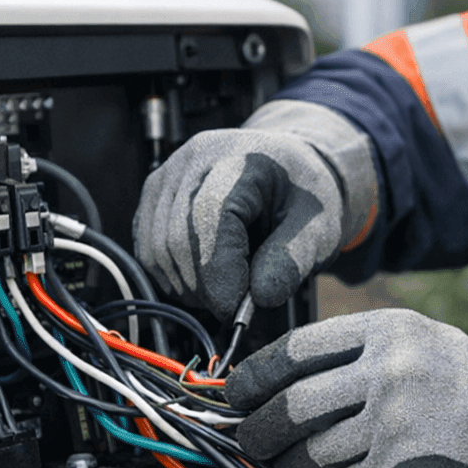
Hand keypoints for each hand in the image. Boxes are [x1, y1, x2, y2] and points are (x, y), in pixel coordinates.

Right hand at [133, 100, 375, 317]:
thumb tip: (260, 296)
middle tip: (234, 306)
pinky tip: (205, 278)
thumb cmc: (305, 196)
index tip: (236, 308)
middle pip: (177, 237)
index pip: (210, 216)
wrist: (289, 171)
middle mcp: (196, 159)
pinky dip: (173, 276)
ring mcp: (168, 175)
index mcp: (241, 159)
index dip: (219, 271)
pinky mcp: (154, 196)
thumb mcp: (320, 227)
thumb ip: (292, 260)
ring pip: (156, 249)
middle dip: (204, 287)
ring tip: (225, 289)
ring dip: (187, 286)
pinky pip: (147, 249)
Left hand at [225, 308, 467, 467]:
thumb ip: (355, 349)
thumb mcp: (416, 340)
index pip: (296, 350)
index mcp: (388, 332)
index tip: (237, 393)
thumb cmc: (465, 387)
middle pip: (292, 406)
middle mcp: (389, 373)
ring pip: (306, 454)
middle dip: (257, 430)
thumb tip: (275, 375)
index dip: (254, 376)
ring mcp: (395, 425)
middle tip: (251, 439)